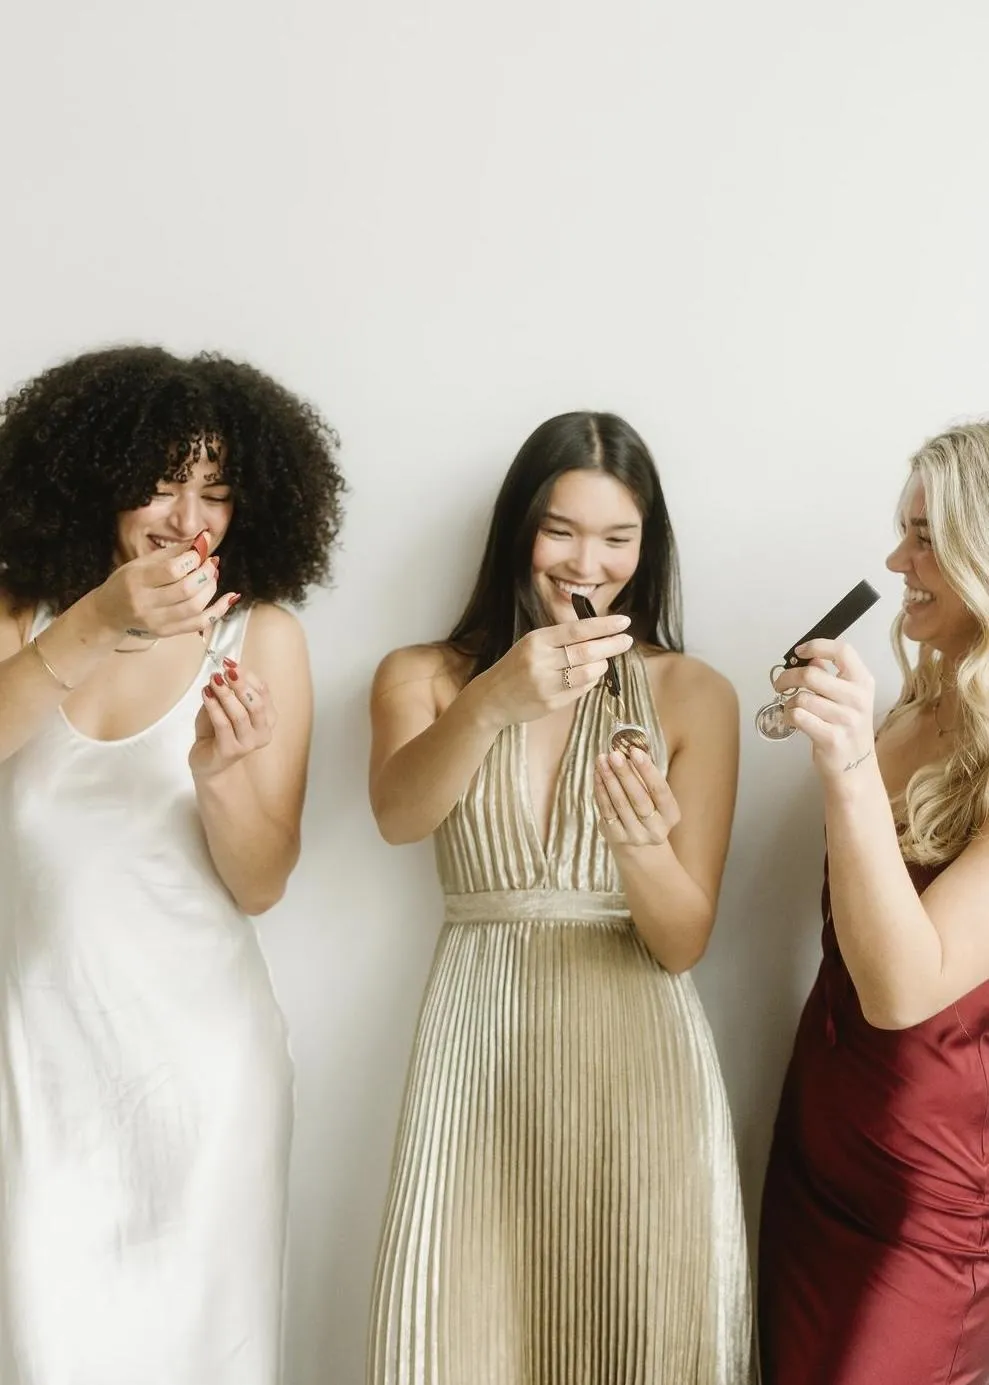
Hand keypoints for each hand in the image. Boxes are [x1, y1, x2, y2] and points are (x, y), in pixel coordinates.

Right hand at [91, 535, 237, 639]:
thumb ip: (173, 552)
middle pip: (187, 590)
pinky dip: (218, 610)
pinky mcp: (166, 632)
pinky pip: (199, 624)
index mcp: (137, 580)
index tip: (201, 549)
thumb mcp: (142, 563)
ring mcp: (156, 621)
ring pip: (195, 607)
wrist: (108, 614)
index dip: (193, 558)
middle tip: (211, 563)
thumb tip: (203, 539)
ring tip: (213, 576)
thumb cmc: (127, 583)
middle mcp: (145, 603)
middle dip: (206, 573)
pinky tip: (229, 597)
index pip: (172, 570)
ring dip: (211, 588)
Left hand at [189, 658, 275, 779]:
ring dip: (226, 694)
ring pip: (240, 714)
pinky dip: (214, 707)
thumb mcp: (227, 706)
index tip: (230, 662)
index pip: (263, 692)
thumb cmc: (217, 731)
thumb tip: (225, 670)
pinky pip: (223, 725)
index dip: (248, 675)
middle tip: (226, 670)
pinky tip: (205, 694)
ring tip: (214, 680)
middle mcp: (263, 732)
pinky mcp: (230, 751)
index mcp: (267, 719)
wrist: (207, 761)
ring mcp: (248, 744)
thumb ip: (230, 691)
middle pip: (256, 703)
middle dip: (241, 684)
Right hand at [476, 614, 632, 728]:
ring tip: (604, 661)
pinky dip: (590, 681)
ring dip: (602, 666)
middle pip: (587, 652)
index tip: (623, 622)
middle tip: (626, 641)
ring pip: (588, 673)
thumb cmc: (517, 666)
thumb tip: (599, 634)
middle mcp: (541, 662)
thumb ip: (562, 639)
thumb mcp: (533, 643)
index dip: (604, 626)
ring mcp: (547, 685)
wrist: (492, 698)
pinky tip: (589, 676)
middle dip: (611, 645)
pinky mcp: (551, 703)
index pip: (577, 630)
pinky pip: (581, 690)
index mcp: (537, 641)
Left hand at [594, 746, 681, 846]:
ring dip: (609, 779)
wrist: (638, 845)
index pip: (661, 791)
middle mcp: (656, 829)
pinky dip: (601, 790)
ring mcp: (636, 835)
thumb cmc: (647, 809)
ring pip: (620, 804)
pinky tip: (597, 774)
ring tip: (602, 760)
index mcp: (671, 815)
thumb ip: (645, 776)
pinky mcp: (616, 837)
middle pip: (639, 798)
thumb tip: (628, 750)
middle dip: (625, 774)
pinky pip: (607, 811)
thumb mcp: (654, 796)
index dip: (648, 771)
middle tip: (614, 754)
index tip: (636, 751)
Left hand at [774, 638, 875, 777]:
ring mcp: (846, 719)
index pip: (843, 651)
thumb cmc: (847, 730)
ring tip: (791, 709)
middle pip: (811, 674)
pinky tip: (792, 721)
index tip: (799, 652)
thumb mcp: (847, 699)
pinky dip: (788, 716)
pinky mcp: (831, 738)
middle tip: (780, 684)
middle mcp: (858, 699)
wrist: (855, 769)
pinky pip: (798, 716)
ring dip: (789, 702)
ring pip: (801, 698)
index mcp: (863, 682)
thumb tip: (810, 659)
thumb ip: (831, 677)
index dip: (817, 646)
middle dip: (787, 677)